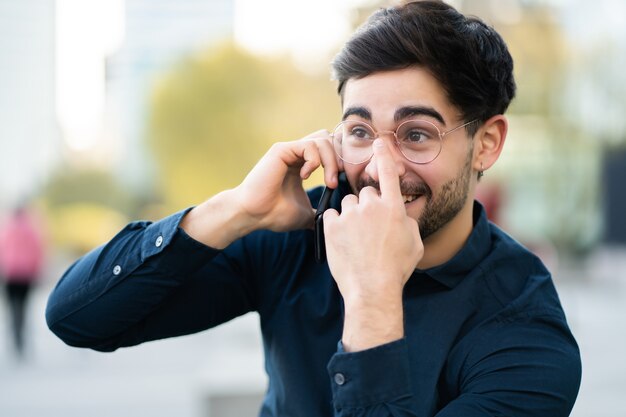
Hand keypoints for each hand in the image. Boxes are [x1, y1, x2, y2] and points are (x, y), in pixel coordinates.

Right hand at [181, 130, 339, 248]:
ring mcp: (289, 150)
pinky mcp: (282, 149)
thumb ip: (318, 212)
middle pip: (330, 139)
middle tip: (337, 180)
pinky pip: (309, 145)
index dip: (342, 161)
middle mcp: (296, 154)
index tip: (344, 182)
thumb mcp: (305, 214)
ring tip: (329, 182)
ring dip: (331, 161)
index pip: (331, 148)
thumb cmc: (274, 214)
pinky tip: (305, 177)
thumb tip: (330, 222)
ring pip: (323, 139)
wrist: (254, 215)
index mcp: (303, 164)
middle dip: (341, 158)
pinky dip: (315, 161)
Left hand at [323, 139, 423, 350]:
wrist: (372, 289)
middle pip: (364, 193)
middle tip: (367, 229)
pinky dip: (335, 225)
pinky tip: (342, 242)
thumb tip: (401, 212)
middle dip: (365, 206)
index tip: (379, 142)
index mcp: (393, 208)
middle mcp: (372, 206)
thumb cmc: (396, 269)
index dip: (384, 155)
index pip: (388, 173)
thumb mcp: (414, 243)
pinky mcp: (332, 225)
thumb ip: (407, 221)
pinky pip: (332, 215)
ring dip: (349, 215)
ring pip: (346, 204)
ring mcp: (350, 214)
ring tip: (355, 239)